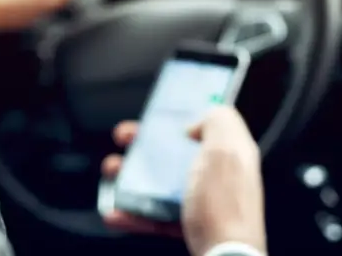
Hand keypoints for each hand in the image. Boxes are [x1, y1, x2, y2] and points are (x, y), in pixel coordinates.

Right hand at [101, 107, 266, 255]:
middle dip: (144, 143)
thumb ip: (218, 120)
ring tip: (111, 172)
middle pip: (175, 152)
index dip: (181, 116)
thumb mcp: (227, 149)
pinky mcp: (186, 228)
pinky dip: (131, 214)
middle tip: (124, 137)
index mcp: (230, 154)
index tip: (155, 112)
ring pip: (159, 183)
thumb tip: (195, 125)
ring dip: (129, 176)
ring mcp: (200, 203)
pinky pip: (153, 216)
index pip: (206, 125)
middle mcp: (217, 176)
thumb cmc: (226, 207)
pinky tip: (115, 211)